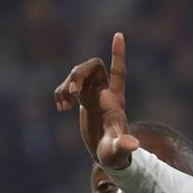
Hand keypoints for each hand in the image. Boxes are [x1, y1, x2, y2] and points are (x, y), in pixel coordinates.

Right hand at [53, 32, 137, 168]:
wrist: (109, 158)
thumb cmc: (117, 155)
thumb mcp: (118, 151)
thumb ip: (123, 146)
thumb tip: (132, 145)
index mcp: (116, 101)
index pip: (118, 72)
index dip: (118, 54)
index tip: (119, 34)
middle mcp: (105, 94)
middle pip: (92, 67)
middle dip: (78, 74)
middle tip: (70, 93)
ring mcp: (93, 96)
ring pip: (78, 75)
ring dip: (66, 85)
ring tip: (63, 104)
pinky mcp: (83, 102)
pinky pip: (68, 87)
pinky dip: (61, 93)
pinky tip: (60, 108)